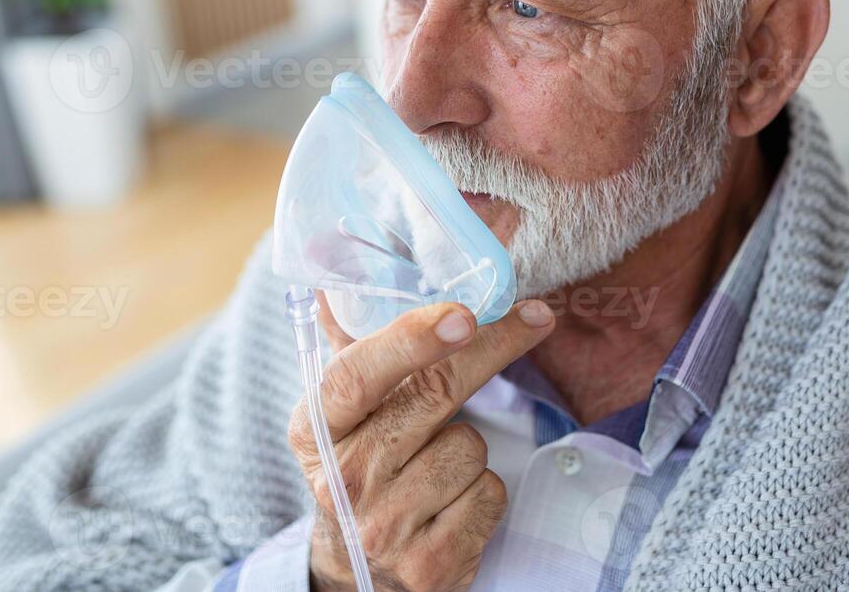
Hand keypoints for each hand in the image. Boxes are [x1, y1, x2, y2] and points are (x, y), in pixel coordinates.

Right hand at [287, 297, 555, 590]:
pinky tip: (450, 504)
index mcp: (313, 429)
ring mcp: (384, 527)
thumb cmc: (360, 467)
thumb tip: (333, 284)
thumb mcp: (339, 417)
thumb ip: (349, 349)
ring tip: (435, 465)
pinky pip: (489, 494)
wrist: (358, 571)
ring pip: (470, 446)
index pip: (357, 375)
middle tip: (535, 318)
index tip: (463, 315)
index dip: (411, 340)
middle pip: (433, 395)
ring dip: (469, 445)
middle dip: (491, 348)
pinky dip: (483, 492)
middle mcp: (343, 480)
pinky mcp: (429, 565)